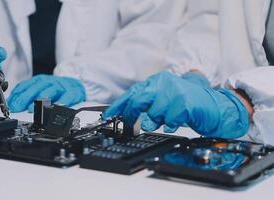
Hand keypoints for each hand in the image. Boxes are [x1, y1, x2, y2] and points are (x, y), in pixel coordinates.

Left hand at [7, 75, 85, 112]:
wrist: (76, 84)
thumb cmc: (56, 88)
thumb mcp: (40, 88)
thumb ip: (27, 94)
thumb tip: (12, 103)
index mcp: (40, 80)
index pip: (25, 85)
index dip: (17, 94)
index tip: (10, 104)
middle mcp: (50, 82)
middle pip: (36, 88)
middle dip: (25, 97)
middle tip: (17, 107)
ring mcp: (61, 86)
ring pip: (50, 91)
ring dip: (41, 99)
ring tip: (32, 108)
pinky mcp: (72, 92)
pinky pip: (68, 96)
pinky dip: (63, 101)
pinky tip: (57, 106)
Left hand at [103, 71, 249, 138]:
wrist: (215, 105)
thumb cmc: (188, 103)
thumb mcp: (165, 99)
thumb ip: (147, 103)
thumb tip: (127, 113)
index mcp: (158, 80)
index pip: (133, 91)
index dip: (119, 105)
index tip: (109, 115)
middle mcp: (165, 83)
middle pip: (139, 100)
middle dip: (133, 115)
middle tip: (131, 125)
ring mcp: (175, 92)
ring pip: (154, 114)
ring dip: (158, 121)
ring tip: (167, 118)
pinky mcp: (185, 104)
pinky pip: (169, 121)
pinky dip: (171, 124)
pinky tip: (177, 120)